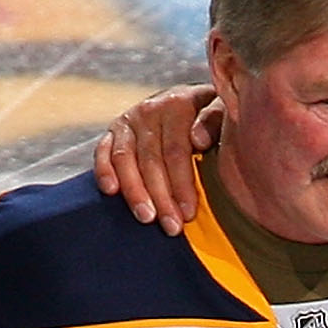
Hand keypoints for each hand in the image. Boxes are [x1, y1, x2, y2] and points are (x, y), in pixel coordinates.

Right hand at [92, 84, 223, 231]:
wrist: (194, 100)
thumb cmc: (213, 115)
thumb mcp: (224, 110)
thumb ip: (215, 120)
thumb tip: (198, 140)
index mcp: (177, 104)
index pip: (176, 150)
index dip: (181, 184)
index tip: (189, 213)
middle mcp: (149, 110)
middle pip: (151, 160)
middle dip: (162, 197)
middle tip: (172, 227)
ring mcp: (129, 120)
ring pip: (125, 159)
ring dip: (134, 192)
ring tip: (147, 218)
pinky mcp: (114, 131)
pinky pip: (103, 151)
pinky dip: (103, 171)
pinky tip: (111, 191)